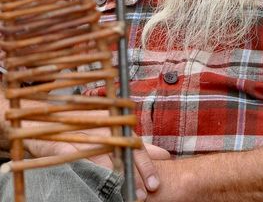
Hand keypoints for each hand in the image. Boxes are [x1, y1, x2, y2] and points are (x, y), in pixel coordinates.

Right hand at [26, 127, 170, 199]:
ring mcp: (83, 137)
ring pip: (104, 160)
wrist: (45, 122)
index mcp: (116, 127)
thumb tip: (164, 155)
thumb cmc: (84, 128)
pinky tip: (98, 186)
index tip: (155, 184)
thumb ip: (136, 145)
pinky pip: (79, 161)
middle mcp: (103, 131)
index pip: (136, 146)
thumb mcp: (113, 133)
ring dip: (115, 178)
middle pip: (123, 154)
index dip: (147, 166)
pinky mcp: (62, 146)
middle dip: (135, 176)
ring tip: (125, 195)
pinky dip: (90, 173)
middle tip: (144, 194)